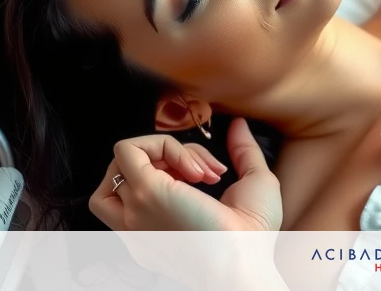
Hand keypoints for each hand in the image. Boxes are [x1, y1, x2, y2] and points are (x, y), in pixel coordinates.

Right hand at [90, 118, 282, 231]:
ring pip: (126, 156)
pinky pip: (129, 149)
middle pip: (129, 169)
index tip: (212, 175)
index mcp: (154, 225)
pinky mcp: (143, 193)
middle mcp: (136, 221)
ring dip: (166, 150)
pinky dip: (162, 145)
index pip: (138, 183)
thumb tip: (239, 124)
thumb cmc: (253, 236)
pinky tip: (193, 168)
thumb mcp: (253, 182)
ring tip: (199, 171)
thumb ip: (243, 151)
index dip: (174, 165)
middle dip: (169, 156)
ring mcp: (135, 208)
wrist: (248, 257)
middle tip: (206, 172)